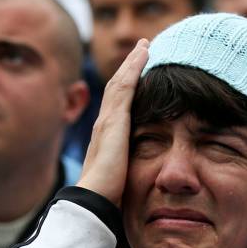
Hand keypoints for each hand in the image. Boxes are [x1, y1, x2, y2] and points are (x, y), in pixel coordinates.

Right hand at [76, 39, 149, 205]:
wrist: (95, 202)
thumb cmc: (111, 199)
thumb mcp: (126, 180)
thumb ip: (132, 171)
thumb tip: (151, 179)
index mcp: (107, 139)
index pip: (119, 105)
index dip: (129, 87)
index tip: (140, 72)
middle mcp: (104, 125)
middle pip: (117, 87)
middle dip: (129, 68)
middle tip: (143, 48)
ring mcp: (107, 121)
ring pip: (120, 82)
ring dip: (133, 62)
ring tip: (145, 45)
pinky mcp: (114, 121)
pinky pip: (125, 86)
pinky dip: (134, 67)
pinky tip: (145, 53)